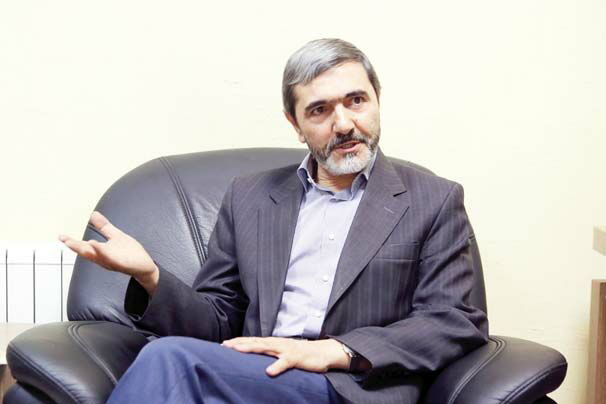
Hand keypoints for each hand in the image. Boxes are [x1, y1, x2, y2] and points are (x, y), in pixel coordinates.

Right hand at [58, 211, 158, 294]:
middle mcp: (103, 258)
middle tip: (63, 239)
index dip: (72, 241)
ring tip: (74, 243)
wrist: (145, 266)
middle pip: (86, 252)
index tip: (60, 236)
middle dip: (74, 246)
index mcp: (100, 251)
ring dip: (86, 249)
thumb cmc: (130, 253)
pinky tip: (96, 244)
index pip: (83, 246)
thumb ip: (104, 226)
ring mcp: (111, 261)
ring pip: (95, 256)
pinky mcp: (121, 263)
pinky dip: (102, 252)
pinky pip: (110, 258)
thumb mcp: (115, 236)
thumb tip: (93, 214)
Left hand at [221, 337, 349, 375]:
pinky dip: (277, 366)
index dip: (239, 342)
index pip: (253, 341)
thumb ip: (271, 355)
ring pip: (266, 348)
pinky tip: (268, 372)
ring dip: (251, 348)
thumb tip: (258, 361)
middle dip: (239, 343)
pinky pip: (285, 362)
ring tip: (237, 350)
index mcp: (274, 343)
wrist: (323, 352)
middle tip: (224, 345)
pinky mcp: (296, 358)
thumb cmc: (302, 355)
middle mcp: (277, 343)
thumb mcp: (283, 354)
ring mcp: (286, 350)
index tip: (224, 344)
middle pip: (255, 342)